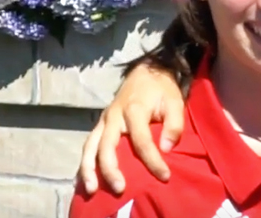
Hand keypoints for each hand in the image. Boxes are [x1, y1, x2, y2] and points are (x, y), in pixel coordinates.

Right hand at [78, 64, 185, 194]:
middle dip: (111, 169)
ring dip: (89, 168)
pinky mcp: (101, 124)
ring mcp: (104, 120)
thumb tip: (166, 148)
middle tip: (120, 188)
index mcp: (133, 110)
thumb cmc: (161, 89)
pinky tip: (88, 179)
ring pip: (90, 146)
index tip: (164, 176)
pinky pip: (89, 144)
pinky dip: (86, 162)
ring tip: (92, 189)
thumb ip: (174, 125)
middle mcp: (114, 116)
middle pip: (107, 145)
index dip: (153, 161)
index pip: (142, 141)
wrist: (146, 71)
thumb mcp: (175, 102)